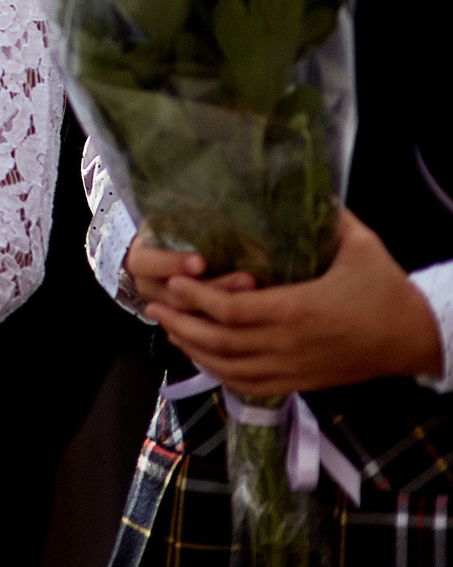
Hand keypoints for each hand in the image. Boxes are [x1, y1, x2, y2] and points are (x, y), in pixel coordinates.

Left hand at [147, 210, 443, 394]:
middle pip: (219, 342)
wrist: (417, 339)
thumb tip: (301, 184)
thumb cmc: (386, 289)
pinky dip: (220, 374)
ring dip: (193, 349)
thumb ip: (326, 215)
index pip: (230, 311)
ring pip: (229, 368)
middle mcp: (290, 344)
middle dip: (180, 323)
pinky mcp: (301, 383)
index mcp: (298, 310)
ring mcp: (294, 368)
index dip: (195, 297)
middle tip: (153, 304)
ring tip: (169, 327)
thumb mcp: (359, 245)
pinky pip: (250, 385)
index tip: (172, 280)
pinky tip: (204, 357)